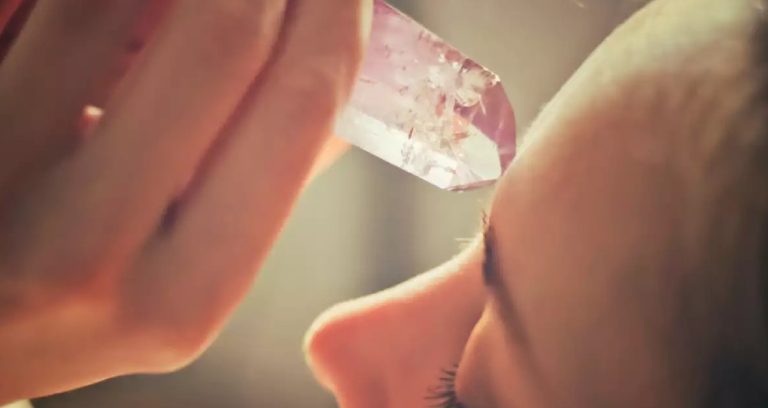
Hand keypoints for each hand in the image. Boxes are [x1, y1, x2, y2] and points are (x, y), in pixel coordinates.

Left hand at [0, 0, 368, 401]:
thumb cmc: (91, 301)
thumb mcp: (194, 273)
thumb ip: (270, 178)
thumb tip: (340, 76)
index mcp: (182, 294)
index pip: (295, 106)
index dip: (335, 17)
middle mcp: (82, 246)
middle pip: (220, 36)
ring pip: (103, 1)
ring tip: (172, 12)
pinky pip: (23, 12)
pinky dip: (76, 8)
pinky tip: (116, 27)